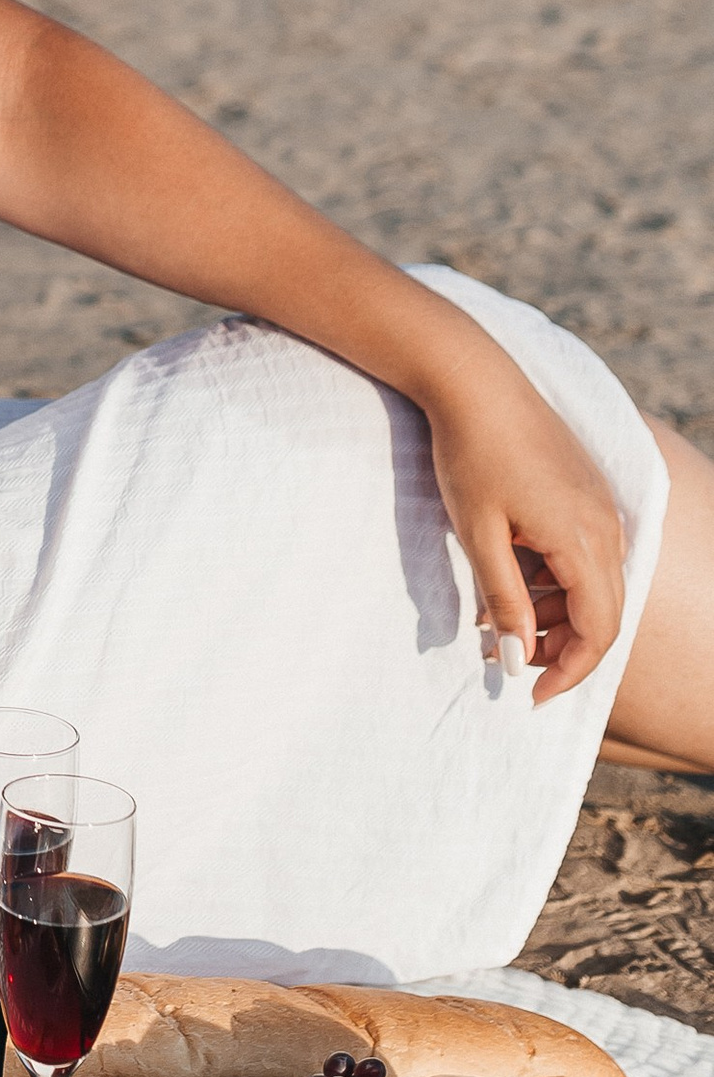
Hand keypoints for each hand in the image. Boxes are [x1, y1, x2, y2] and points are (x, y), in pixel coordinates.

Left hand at [419, 353, 626, 701]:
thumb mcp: (479, 535)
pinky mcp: (584, 492)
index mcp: (584, 541)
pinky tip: (506, 580)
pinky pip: (582, 554)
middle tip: (506, 663)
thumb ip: (505, 599)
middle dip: (558, 648)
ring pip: (592, 584)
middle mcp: (605, 526)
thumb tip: (519, 657)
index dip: (571, 671)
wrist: (475, 380)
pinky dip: (551, 580)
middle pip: (601, 612)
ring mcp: (599, 506)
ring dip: (552, 614)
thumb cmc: (471, 455)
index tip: (533, 695)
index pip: (599, 630)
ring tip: (493, 624)